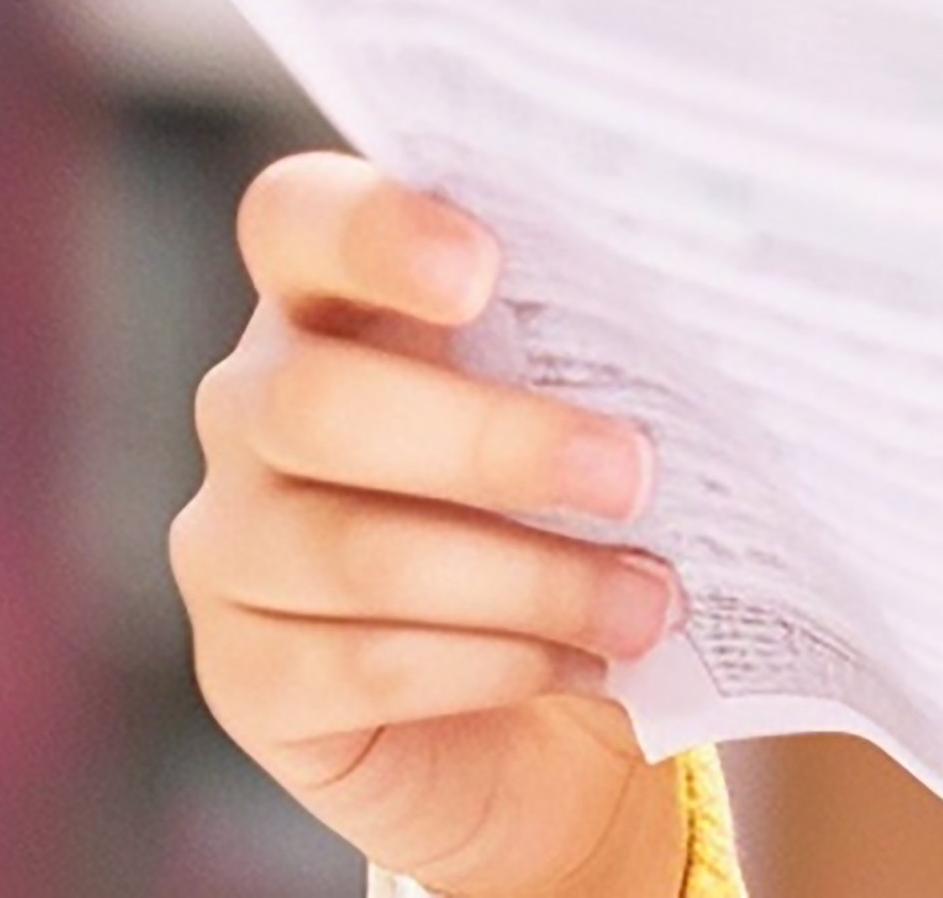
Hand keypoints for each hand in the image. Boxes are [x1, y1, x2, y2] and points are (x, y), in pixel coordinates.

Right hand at [176, 152, 689, 897]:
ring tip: (650, 604)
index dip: (371, 234)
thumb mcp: (594, 413)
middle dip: (494, 442)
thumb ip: (602, 351)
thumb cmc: (580, 518)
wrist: (547, 720)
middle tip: (631, 474)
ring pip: (356, 553)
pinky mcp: (247, 679)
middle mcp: (253, 409)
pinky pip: (362, 667)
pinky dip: (495, 665)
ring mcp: (231, 547)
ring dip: (529, 580)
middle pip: (319, 402)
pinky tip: (583, 664)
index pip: (297, 222)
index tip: (483, 269)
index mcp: (334, 302)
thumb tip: (711, 316)